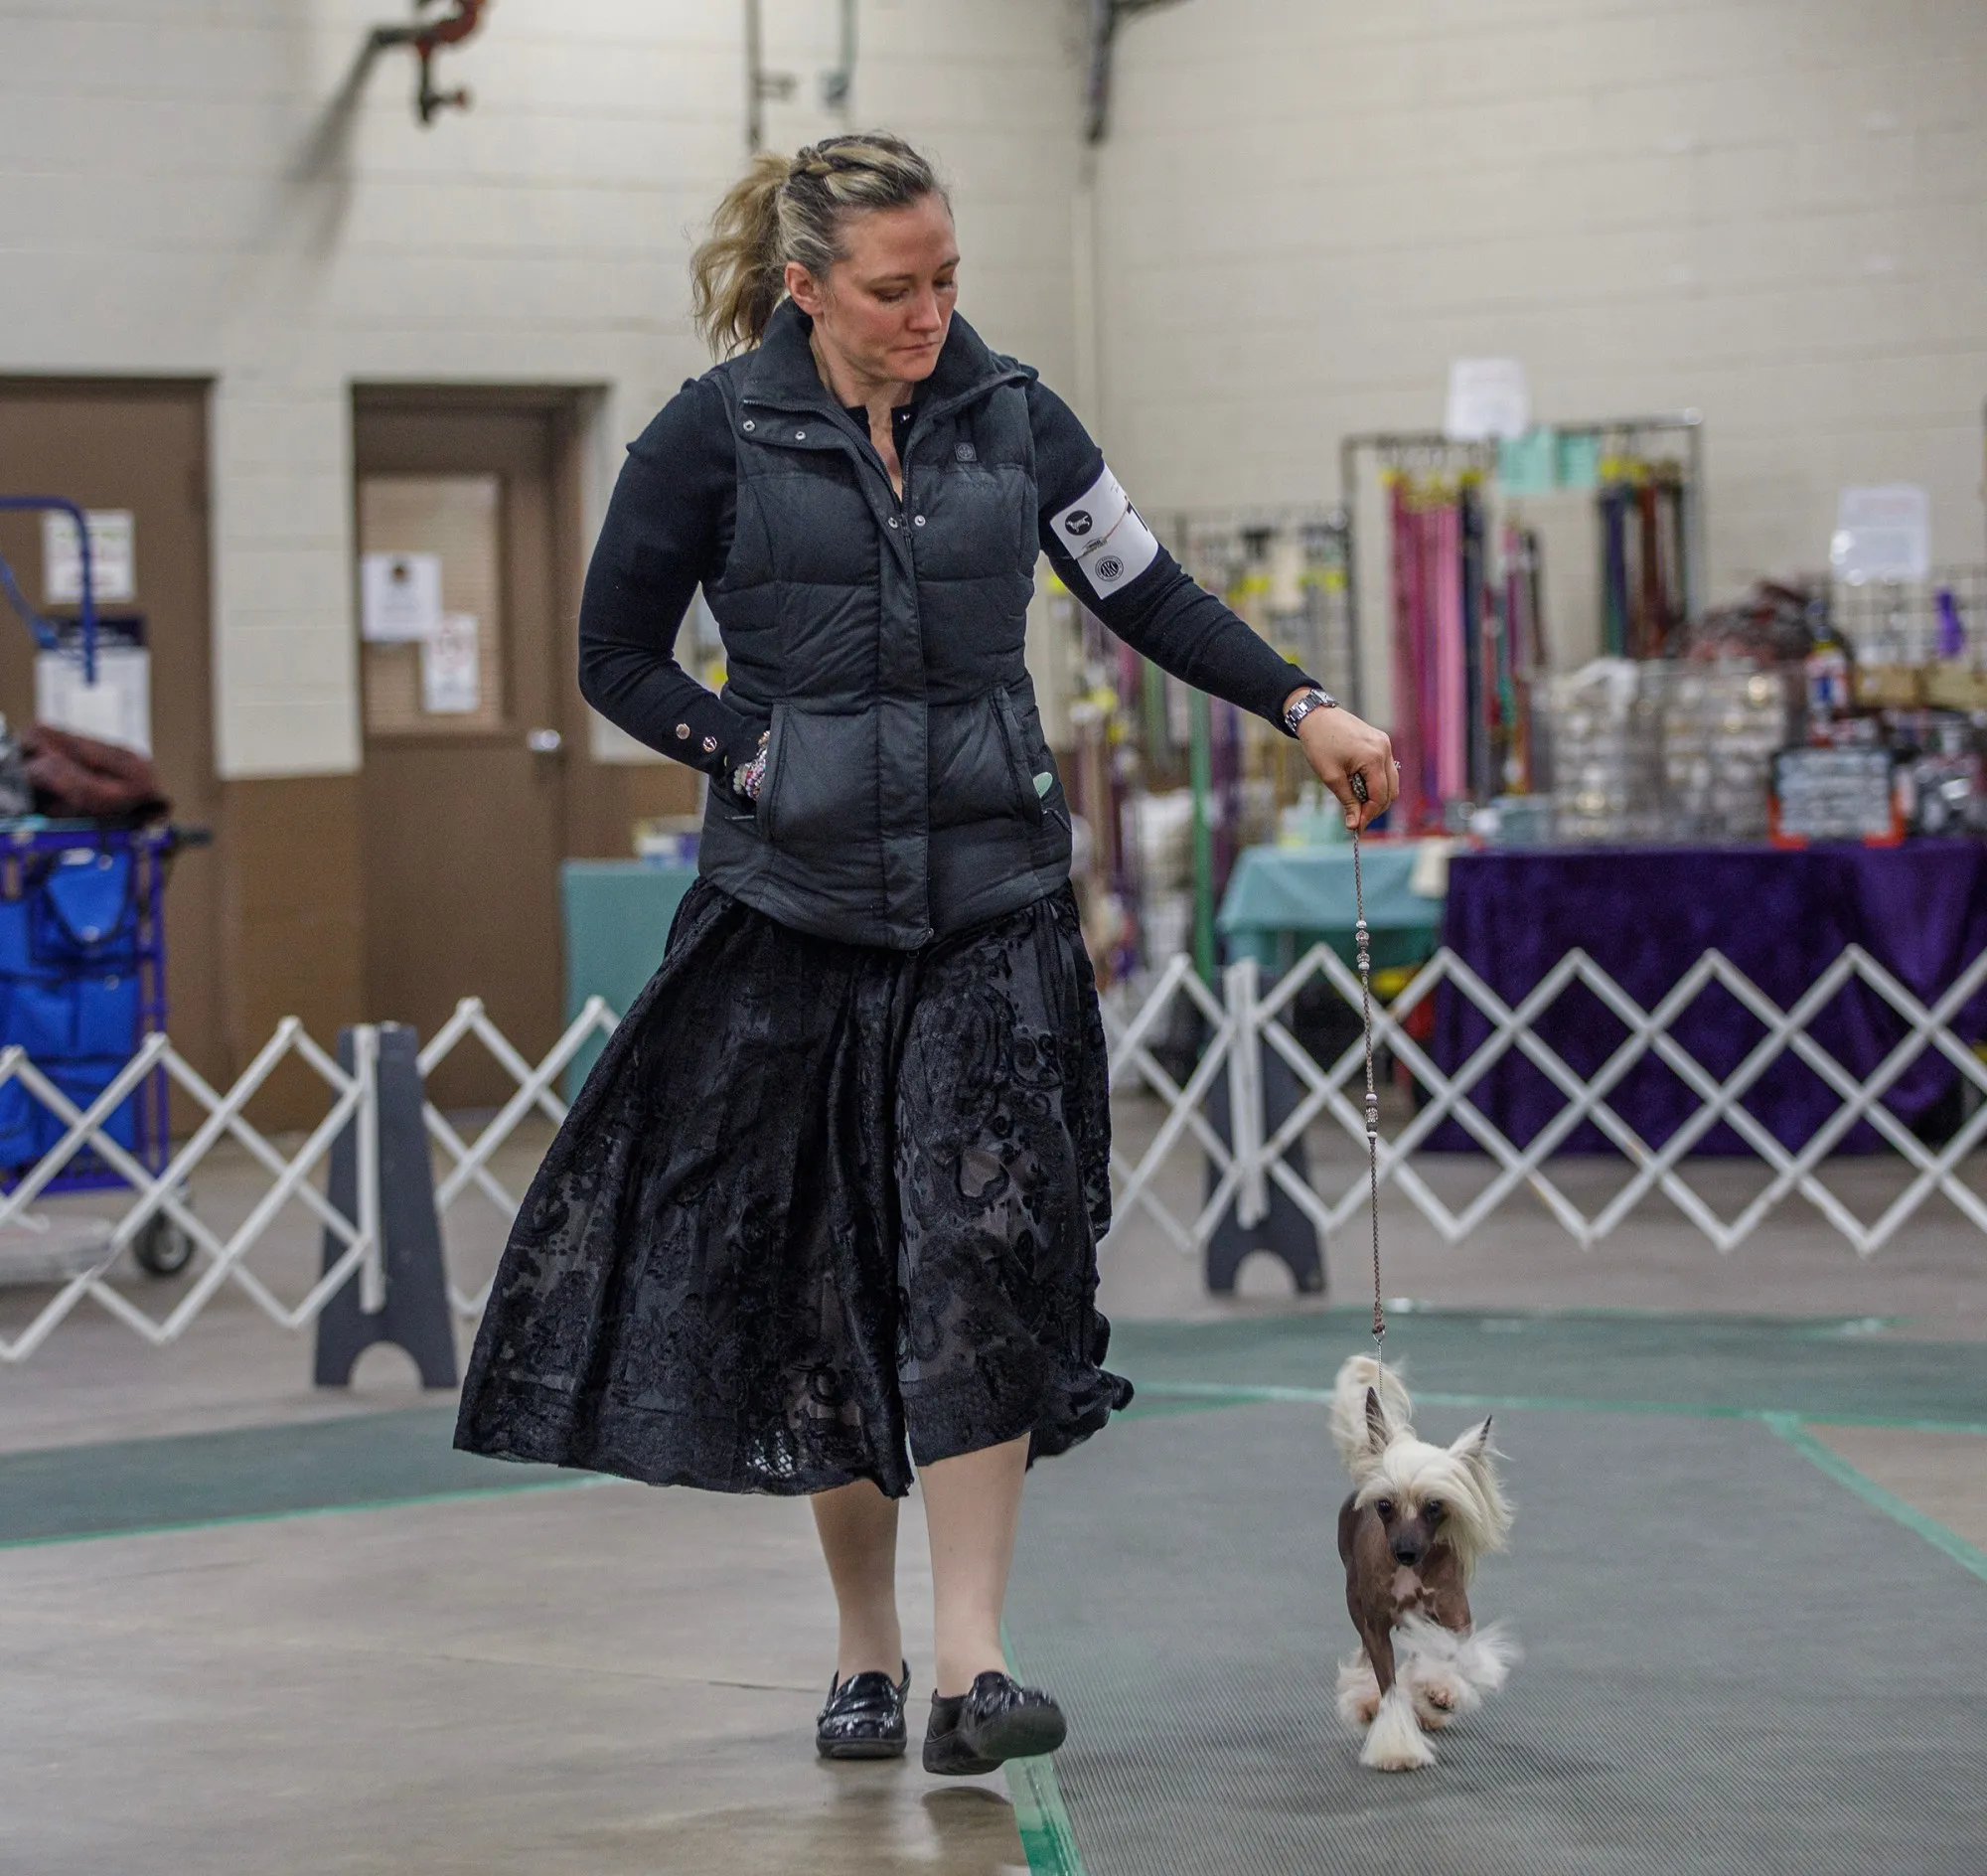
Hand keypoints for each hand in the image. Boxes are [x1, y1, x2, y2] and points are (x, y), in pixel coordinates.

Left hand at [1286, 689, 1396, 829]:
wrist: (1316, 717)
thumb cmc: (1320, 744)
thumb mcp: (1331, 777)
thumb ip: (1347, 801)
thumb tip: (1354, 824)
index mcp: (1373, 757)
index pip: (1379, 795)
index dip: (1369, 815)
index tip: (1356, 827)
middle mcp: (1384, 750)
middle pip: (1391, 790)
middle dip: (1375, 808)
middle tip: (1356, 819)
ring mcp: (1385, 744)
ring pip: (1391, 781)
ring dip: (1377, 796)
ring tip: (1356, 804)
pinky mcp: (1381, 742)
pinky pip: (1385, 769)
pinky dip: (1376, 782)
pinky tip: (1359, 787)